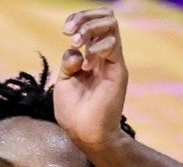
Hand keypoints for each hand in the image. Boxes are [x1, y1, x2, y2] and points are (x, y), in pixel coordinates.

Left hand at [54, 8, 129, 152]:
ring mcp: (112, 62)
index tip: (66, 30)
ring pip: (111, 25)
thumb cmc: (73, 112)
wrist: (85, 133)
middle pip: (105, 18)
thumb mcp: (64, 81)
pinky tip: (86, 65)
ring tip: (77, 43)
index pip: (91, 23)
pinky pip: (112, 45)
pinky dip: (96, 49)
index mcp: (89, 56)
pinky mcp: (118, 70)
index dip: (79, 18)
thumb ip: (69, 61)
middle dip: (85, 17)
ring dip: (90, 28)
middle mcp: (102, 55)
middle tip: (70, 32)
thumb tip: (75, 48)